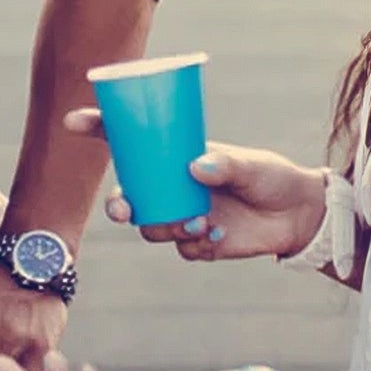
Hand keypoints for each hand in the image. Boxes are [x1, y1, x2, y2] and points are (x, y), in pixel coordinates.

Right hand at [65, 110, 327, 262]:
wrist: (297, 216)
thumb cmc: (269, 177)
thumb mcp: (249, 164)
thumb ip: (224, 164)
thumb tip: (196, 168)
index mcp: (173, 157)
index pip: (126, 140)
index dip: (96, 128)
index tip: (73, 122)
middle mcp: (170, 186)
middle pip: (126, 196)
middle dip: (117, 206)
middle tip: (124, 212)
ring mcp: (181, 214)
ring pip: (150, 227)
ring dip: (165, 227)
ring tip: (198, 222)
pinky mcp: (198, 242)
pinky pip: (181, 249)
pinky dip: (194, 244)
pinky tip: (216, 236)